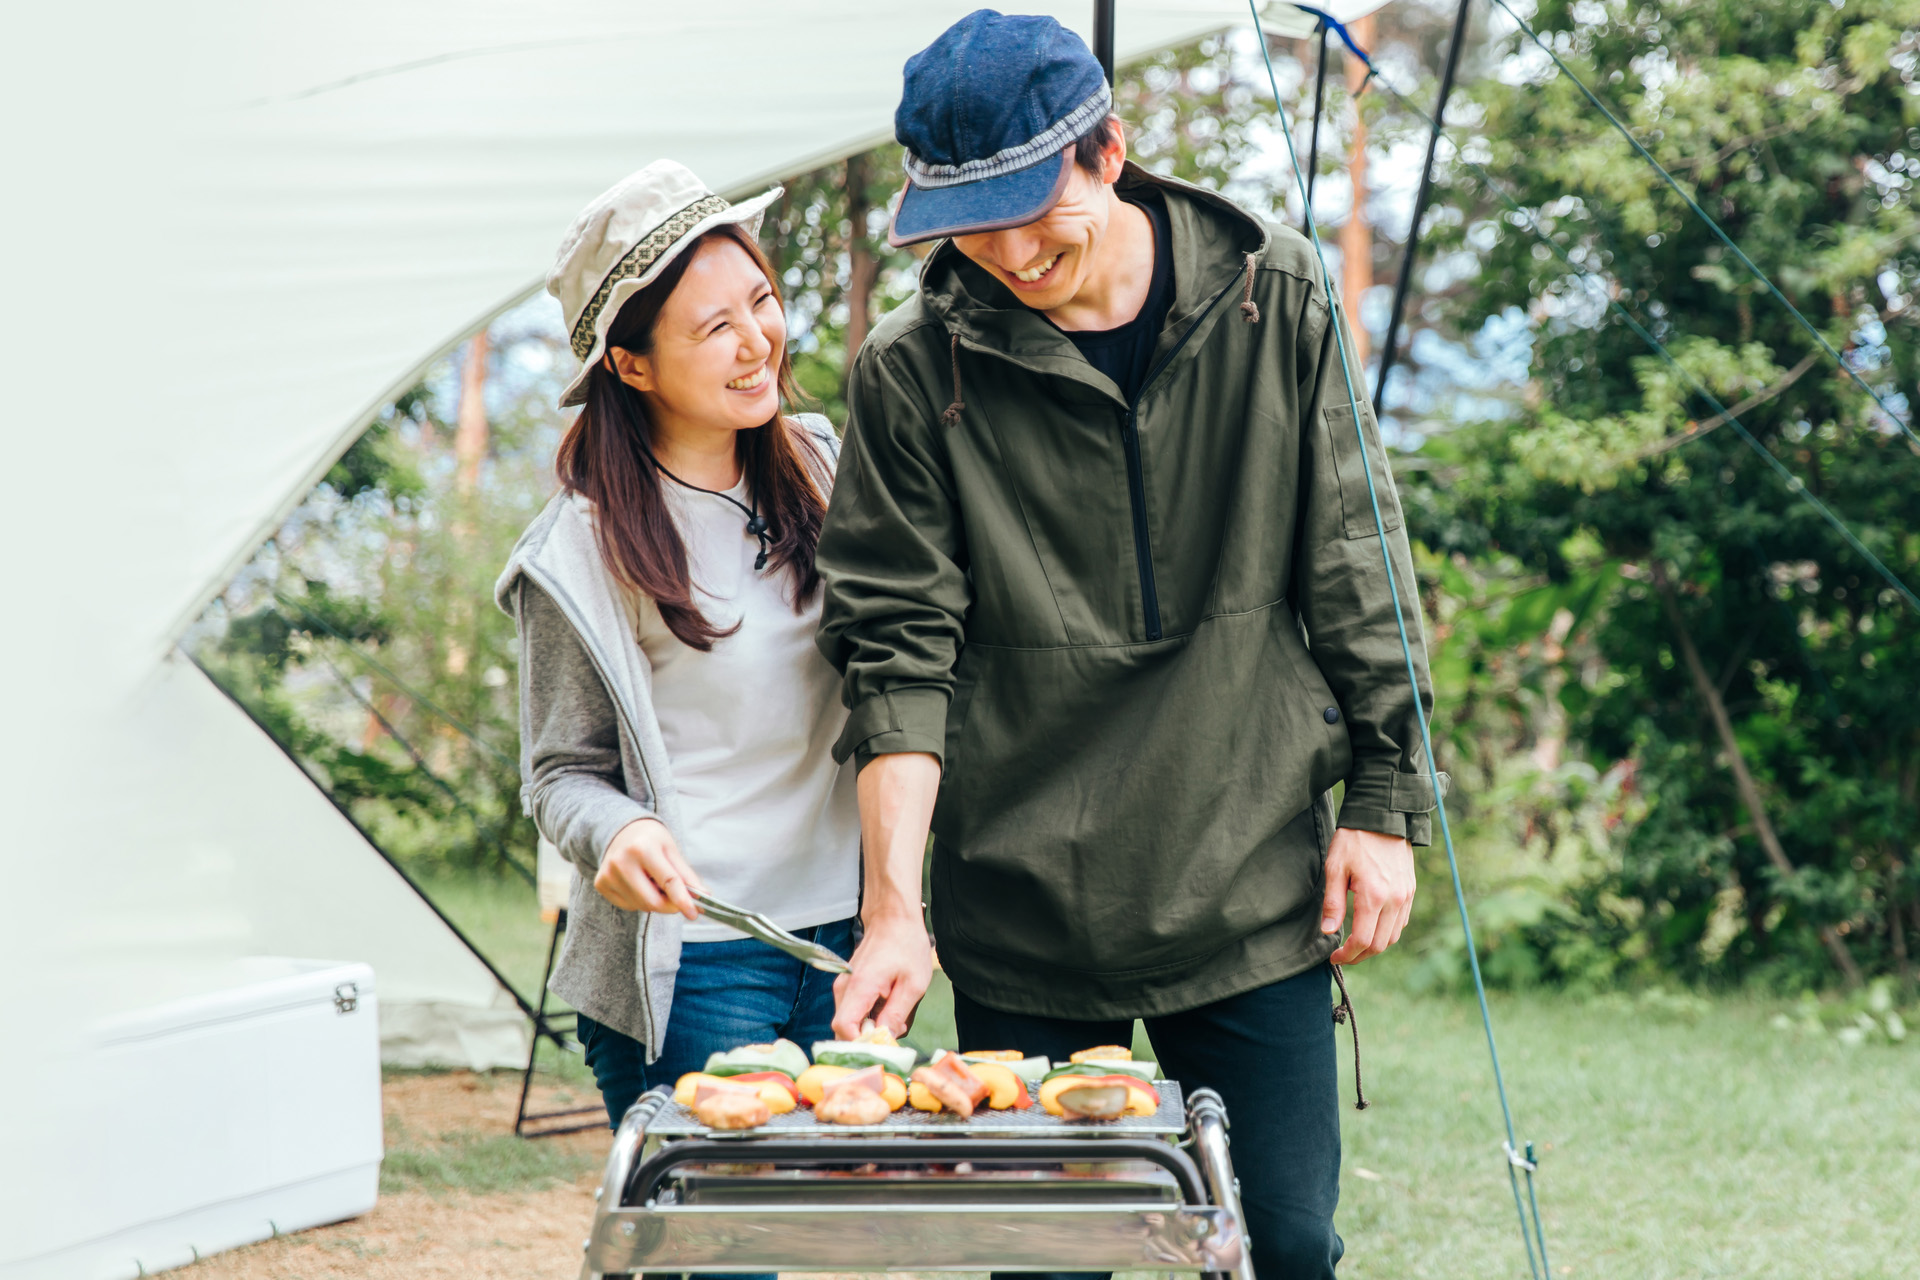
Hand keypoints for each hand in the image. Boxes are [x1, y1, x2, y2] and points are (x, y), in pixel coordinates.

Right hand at [594, 817, 703, 919]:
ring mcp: (608, 874)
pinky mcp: (601, 884)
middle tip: (678, 900)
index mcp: (643, 848)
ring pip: (640, 906)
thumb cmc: (650, 839)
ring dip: (654, 902)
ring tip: (653, 882)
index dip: (682, 900)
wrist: (621, 830)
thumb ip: (686, 874)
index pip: (668, 881)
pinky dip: (639, 901)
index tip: (694, 914)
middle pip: (652, 901)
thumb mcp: (671, 849)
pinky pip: (628, 905)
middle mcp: (622, 861)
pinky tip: (639, 884)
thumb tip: (704, 896)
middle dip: (669, 906)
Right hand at [831, 912, 932, 1040]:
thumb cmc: (906, 945)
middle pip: (844, 1030)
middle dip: (867, 1039)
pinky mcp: (847, 986)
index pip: (843, 1028)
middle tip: (894, 1033)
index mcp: (859, 987)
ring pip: (849, 1022)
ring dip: (870, 1027)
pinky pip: (852, 1012)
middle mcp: (844, 988)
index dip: (860, 1043)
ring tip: (894, 1016)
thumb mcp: (913, 984)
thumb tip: (886, 1040)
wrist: (893, 917)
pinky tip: (887, 1006)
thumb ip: (897, 1015)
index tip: (882, 1046)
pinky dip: (868, 1017)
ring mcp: (843, 987)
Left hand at [1321, 827, 1414, 964]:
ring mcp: (1406, 896)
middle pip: (1379, 944)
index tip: (1333, 956)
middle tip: (1342, 955)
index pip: (1362, 940)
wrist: (1382, 817)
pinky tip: (1371, 928)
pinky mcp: (1410, 891)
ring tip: (1355, 945)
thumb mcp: (1335, 868)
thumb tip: (1328, 932)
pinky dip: (1386, 932)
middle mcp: (1395, 900)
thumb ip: (1333, 903)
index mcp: (1374, 896)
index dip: (1347, 954)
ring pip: (1393, 936)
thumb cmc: (1354, 840)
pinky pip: (1401, 922)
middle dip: (1359, 956)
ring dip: (1374, 946)